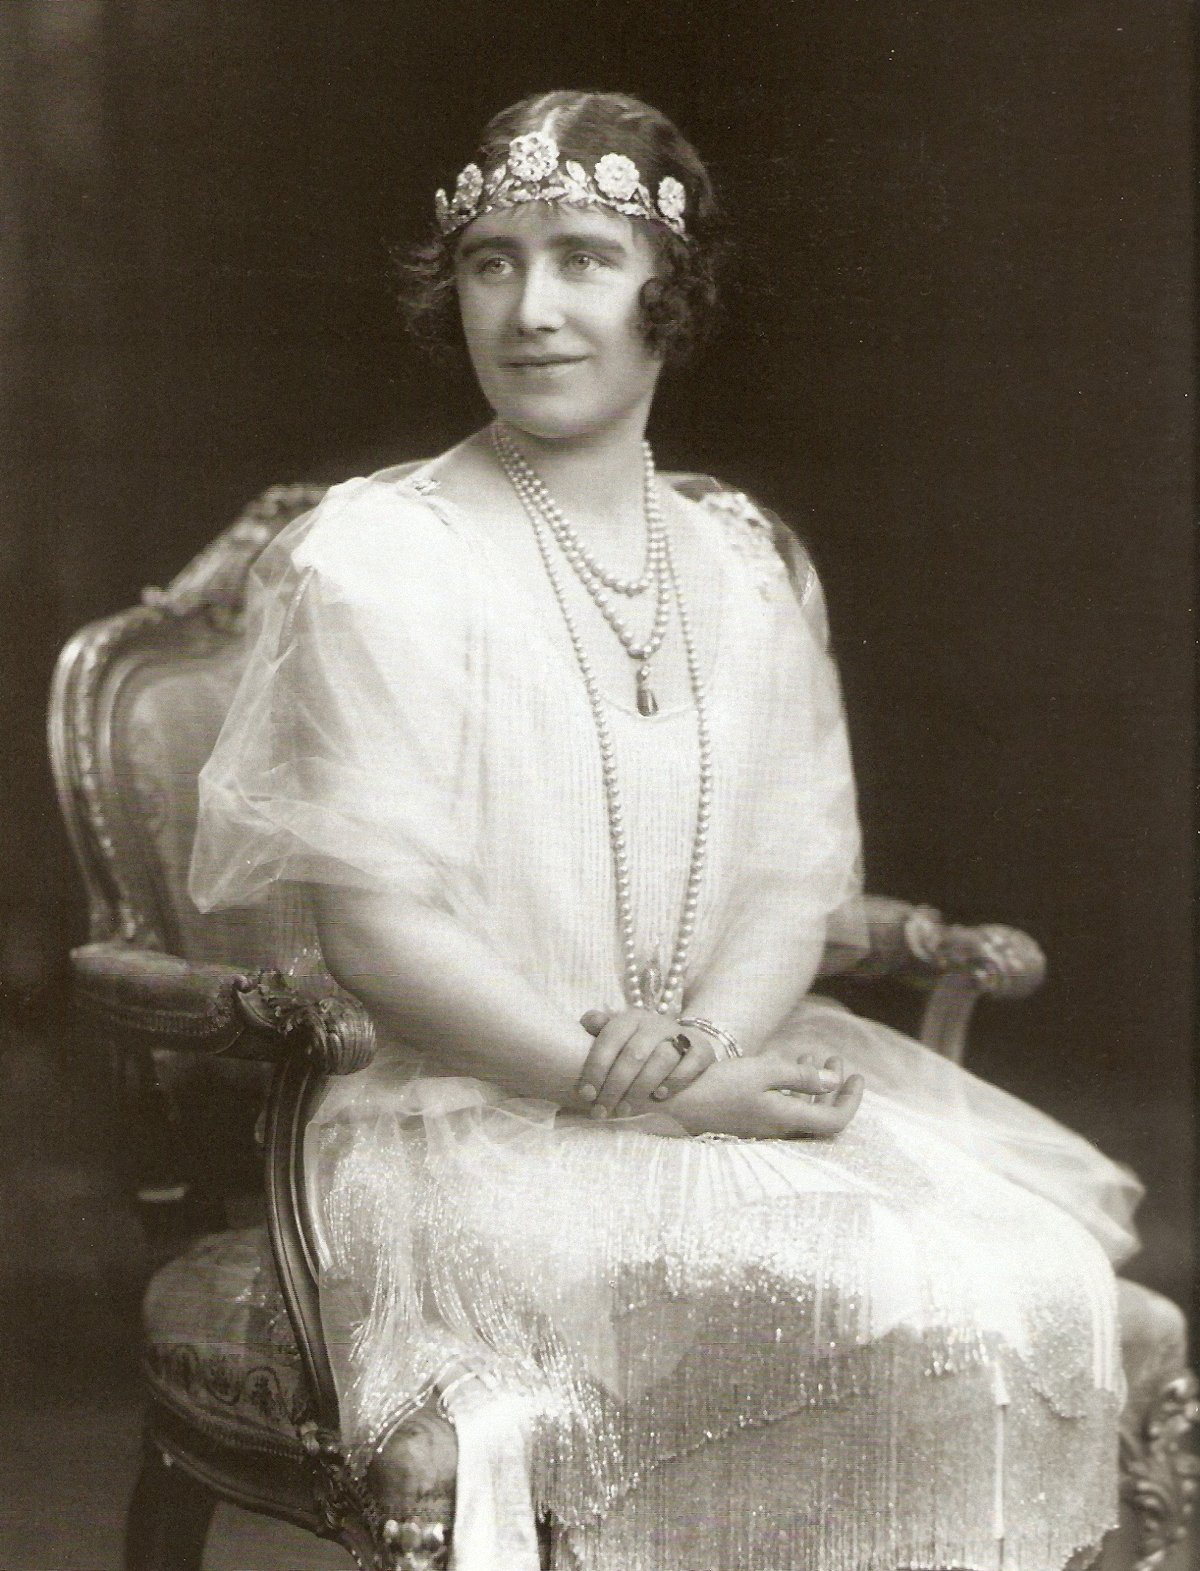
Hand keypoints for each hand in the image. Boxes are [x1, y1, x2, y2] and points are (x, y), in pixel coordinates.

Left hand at [576, 1008, 715, 1117]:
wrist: (682, 1047)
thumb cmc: (638, 1047)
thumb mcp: (618, 1038)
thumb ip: (599, 1030)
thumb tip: (588, 1020)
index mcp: (630, 1019)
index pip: (610, 1039)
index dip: (596, 1067)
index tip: (586, 1095)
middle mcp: (655, 1023)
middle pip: (634, 1054)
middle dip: (614, 1086)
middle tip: (602, 1111)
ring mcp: (680, 1035)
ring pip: (661, 1058)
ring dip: (641, 1087)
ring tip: (625, 1110)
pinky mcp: (701, 1050)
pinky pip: (690, 1063)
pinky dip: (674, 1081)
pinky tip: (659, 1096)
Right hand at [664, 1050, 863, 1139]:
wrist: (672, 1102)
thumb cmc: (717, 1085)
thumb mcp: (761, 1072)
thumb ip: (800, 1077)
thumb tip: (833, 1082)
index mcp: (785, 1119)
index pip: (835, 1121)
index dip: (851, 1101)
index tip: (856, 1076)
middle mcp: (777, 1128)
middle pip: (819, 1116)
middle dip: (833, 1087)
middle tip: (835, 1061)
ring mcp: (761, 1125)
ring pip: (799, 1109)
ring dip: (811, 1084)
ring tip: (812, 1057)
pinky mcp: (746, 1118)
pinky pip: (780, 1105)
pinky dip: (790, 1086)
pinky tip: (783, 1064)